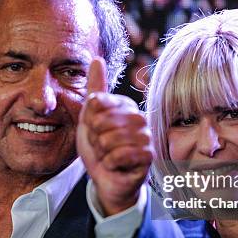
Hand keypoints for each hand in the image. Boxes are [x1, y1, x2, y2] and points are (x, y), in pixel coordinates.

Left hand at [77, 58, 153, 215]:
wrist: (106, 178)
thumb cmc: (99, 147)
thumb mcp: (90, 117)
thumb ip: (95, 89)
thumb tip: (97, 58)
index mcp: (125, 105)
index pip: (98, 102)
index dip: (88, 120)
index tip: (93, 129)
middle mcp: (139, 117)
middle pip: (103, 122)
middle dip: (94, 138)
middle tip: (100, 146)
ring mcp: (145, 136)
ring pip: (111, 139)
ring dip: (102, 152)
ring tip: (107, 155)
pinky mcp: (149, 156)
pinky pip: (121, 155)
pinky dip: (110, 162)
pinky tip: (114, 165)